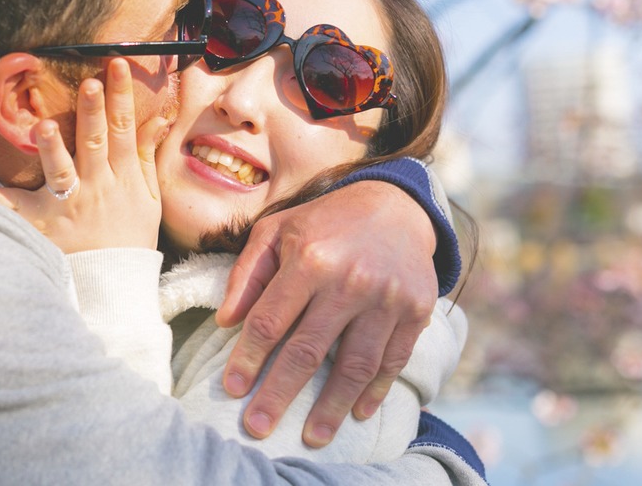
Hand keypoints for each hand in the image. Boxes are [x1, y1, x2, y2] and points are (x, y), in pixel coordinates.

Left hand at [0, 58, 167, 252]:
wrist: (114, 283)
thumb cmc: (130, 236)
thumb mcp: (149, 197)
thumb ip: (145, 156)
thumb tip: (156, 118)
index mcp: (122, 176)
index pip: (124, 128)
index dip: (122, 95)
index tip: (117, 64)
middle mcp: (97, 186)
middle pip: (96, 142)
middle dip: (94, 111)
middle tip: (90, 82)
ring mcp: (71, 205)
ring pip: (62, 172)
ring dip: (52, 148)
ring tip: (42, 126)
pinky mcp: (46, 224)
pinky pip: (18, 210)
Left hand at [213, 181, 437, 446]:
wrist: (395, 205)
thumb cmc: (324, 222)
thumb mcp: (276, 230)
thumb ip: (247, 274)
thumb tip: (226, 321)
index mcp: (309, 258)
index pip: (270, 321)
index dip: (248, 358)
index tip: (232, 388)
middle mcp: (349, 281)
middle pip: (307, 351)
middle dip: (279, 394)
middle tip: (258, 427)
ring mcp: (386, 298)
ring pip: (355, 365)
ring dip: (331, 406)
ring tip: (312, 436)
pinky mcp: (415, 310)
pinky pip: (393, 360)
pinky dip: (376, 391)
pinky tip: (357, 413)